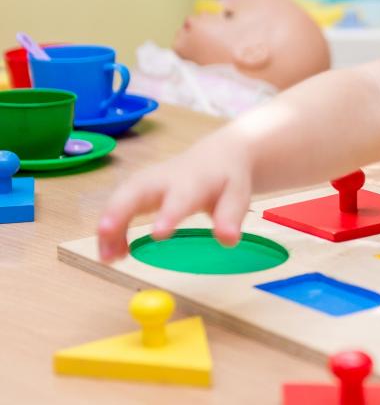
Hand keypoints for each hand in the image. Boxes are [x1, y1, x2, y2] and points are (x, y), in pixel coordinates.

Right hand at [96, 142, 252, 262]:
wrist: (218, 155)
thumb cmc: (227, 179)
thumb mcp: (238, 196)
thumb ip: (231, 216)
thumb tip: (228, 240)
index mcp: (193, 181)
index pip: (180, 197)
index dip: (168, 215)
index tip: (158, 234)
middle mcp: (164, 178)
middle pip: (134, 191)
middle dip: (118, 213)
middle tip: (106, 239)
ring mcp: (146, 181)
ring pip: (119, 199)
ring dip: (109, 228)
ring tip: (108, 258)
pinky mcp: (136, 189)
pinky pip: (117, 208)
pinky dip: (111, 230)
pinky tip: (114, 253)